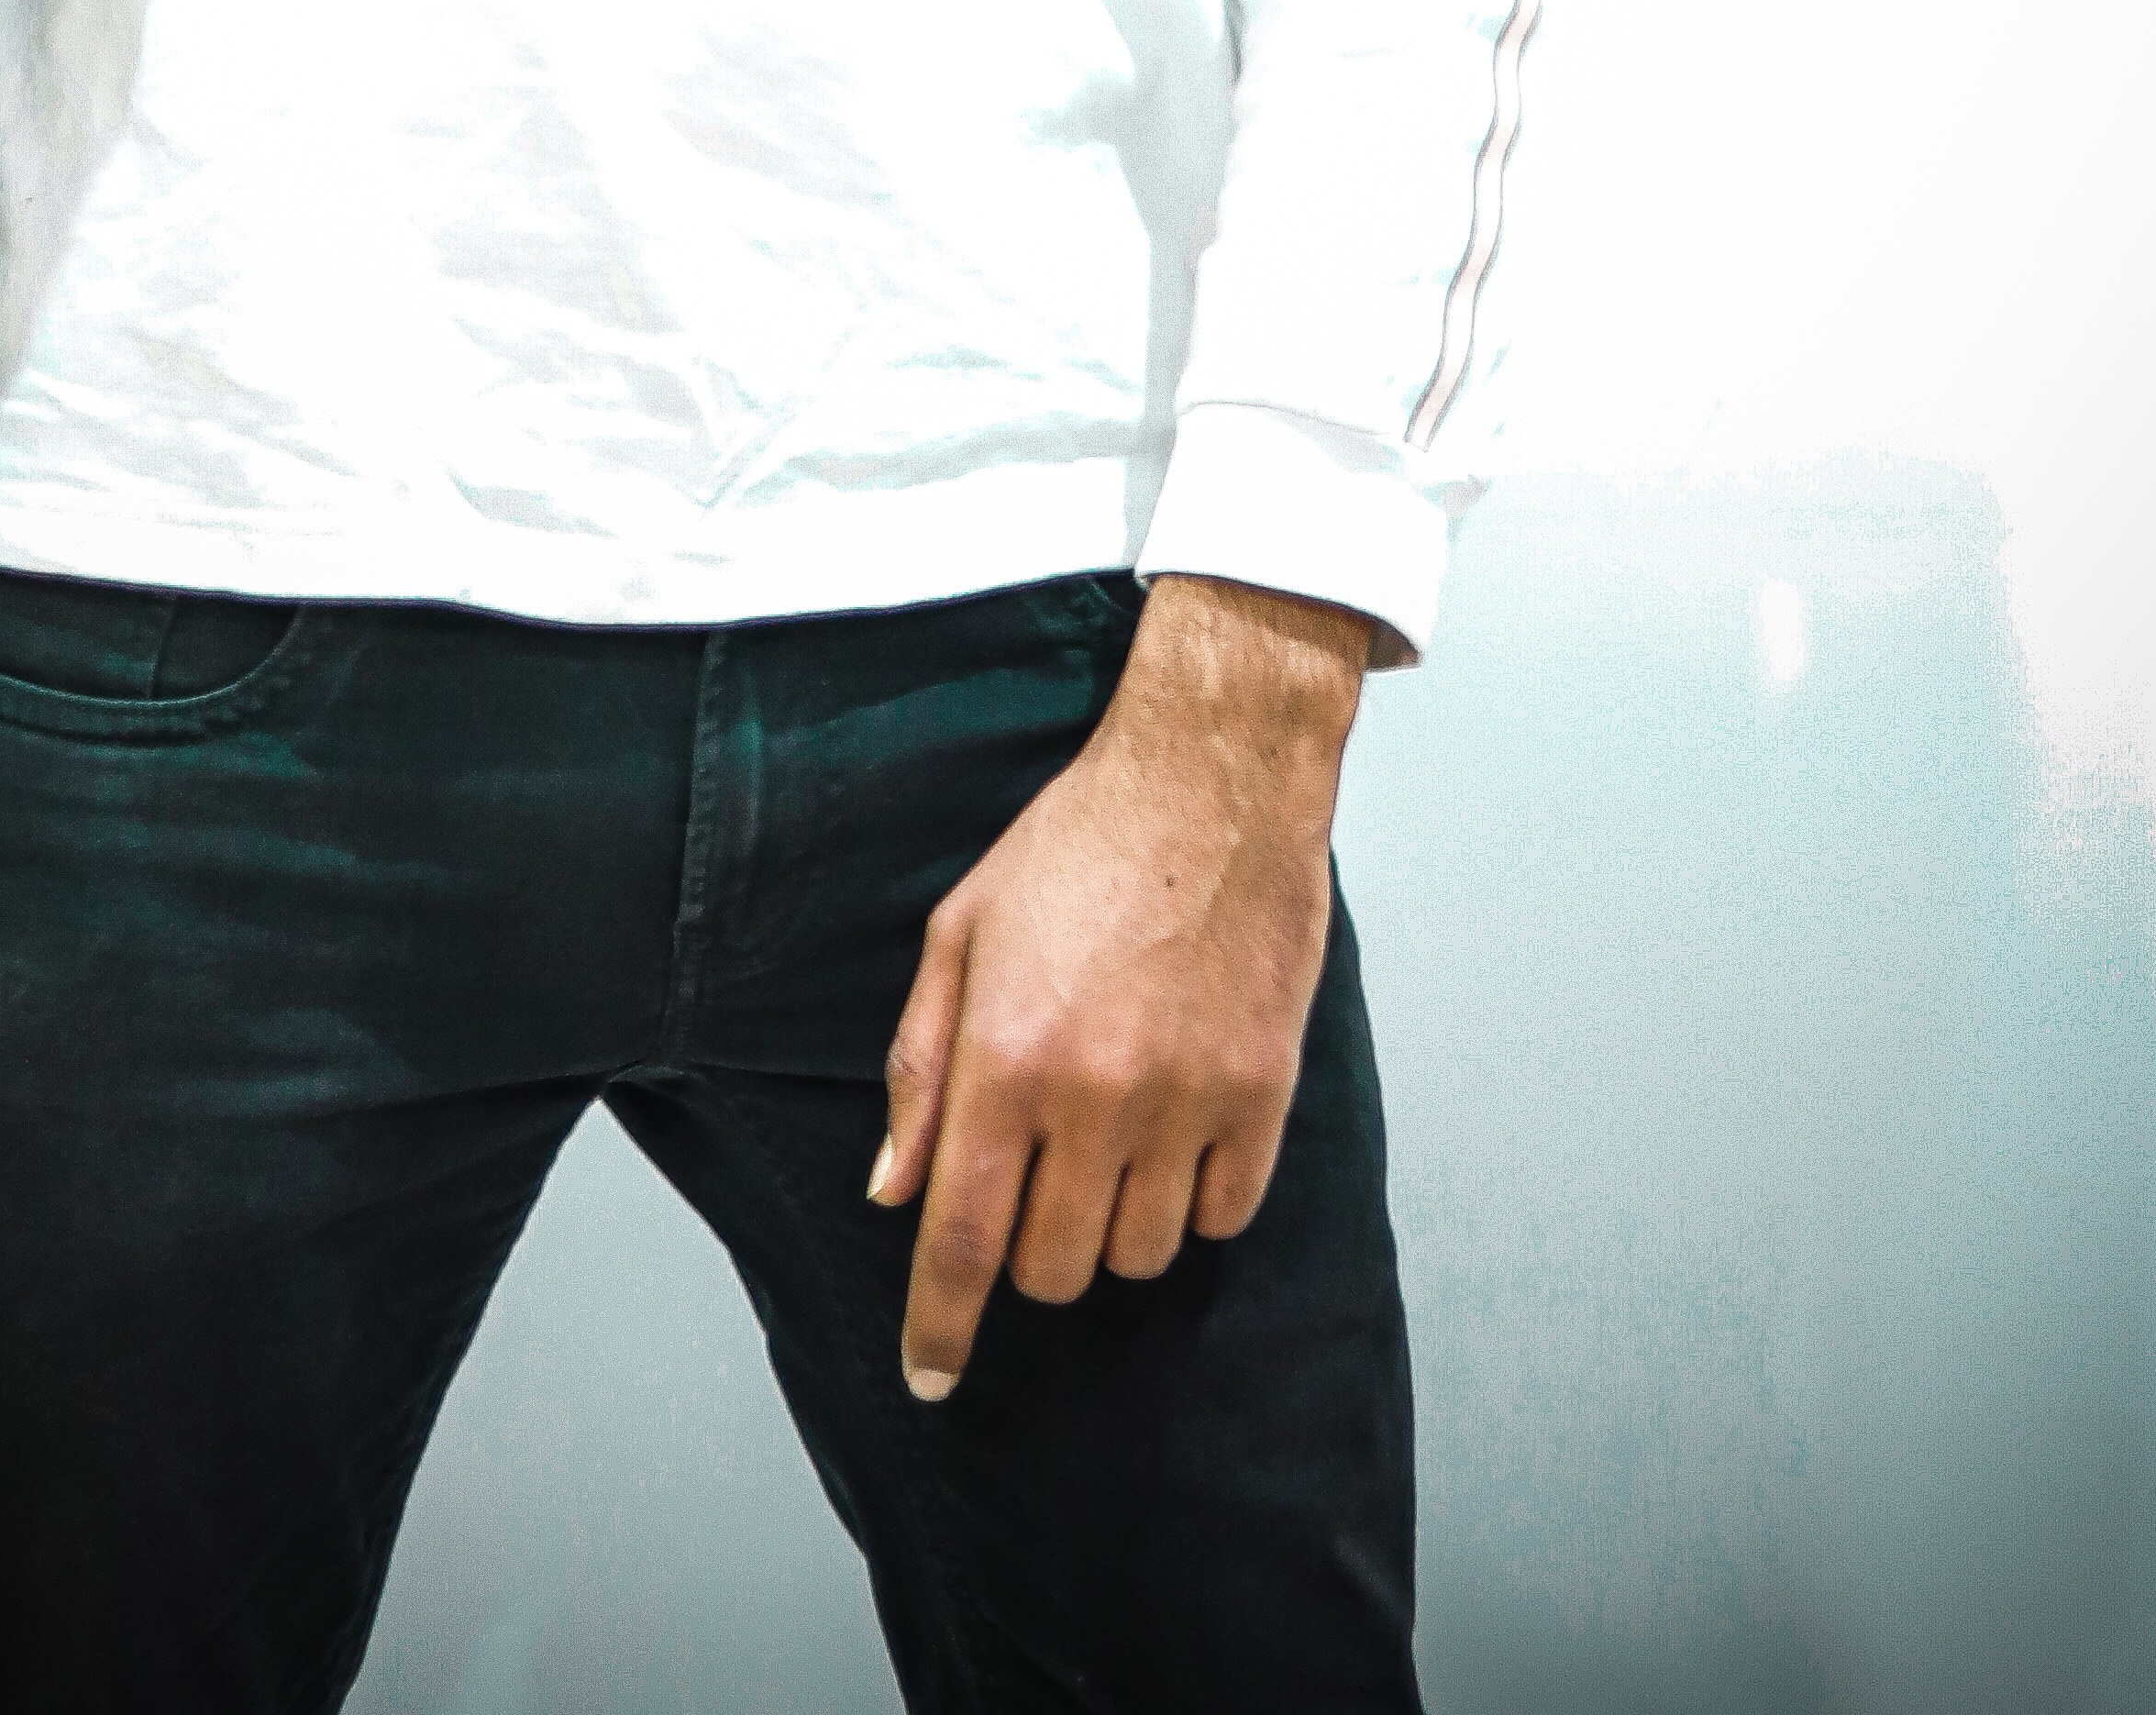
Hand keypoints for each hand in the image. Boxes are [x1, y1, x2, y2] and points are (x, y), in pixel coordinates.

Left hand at [870, 573, 1372, 1398]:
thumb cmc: (1075, 843)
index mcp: (1006, 1058)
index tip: (930, 1378)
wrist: (1211, 778)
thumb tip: (894, 1191)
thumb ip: (920, 1068)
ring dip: (1112, 1229)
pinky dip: (1194, 1202)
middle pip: (1053, 1269)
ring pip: (1138, 1256)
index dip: (940, 1327)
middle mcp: (1094, 1097)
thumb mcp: (961, 932)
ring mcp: (1186, 1102)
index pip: (963, 1242)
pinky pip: (1223, 1216)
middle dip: (1030, 1255)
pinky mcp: (1261, 1094)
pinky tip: (1178, 1135)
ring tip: (1109, 1145)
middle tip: (1037, 1180)